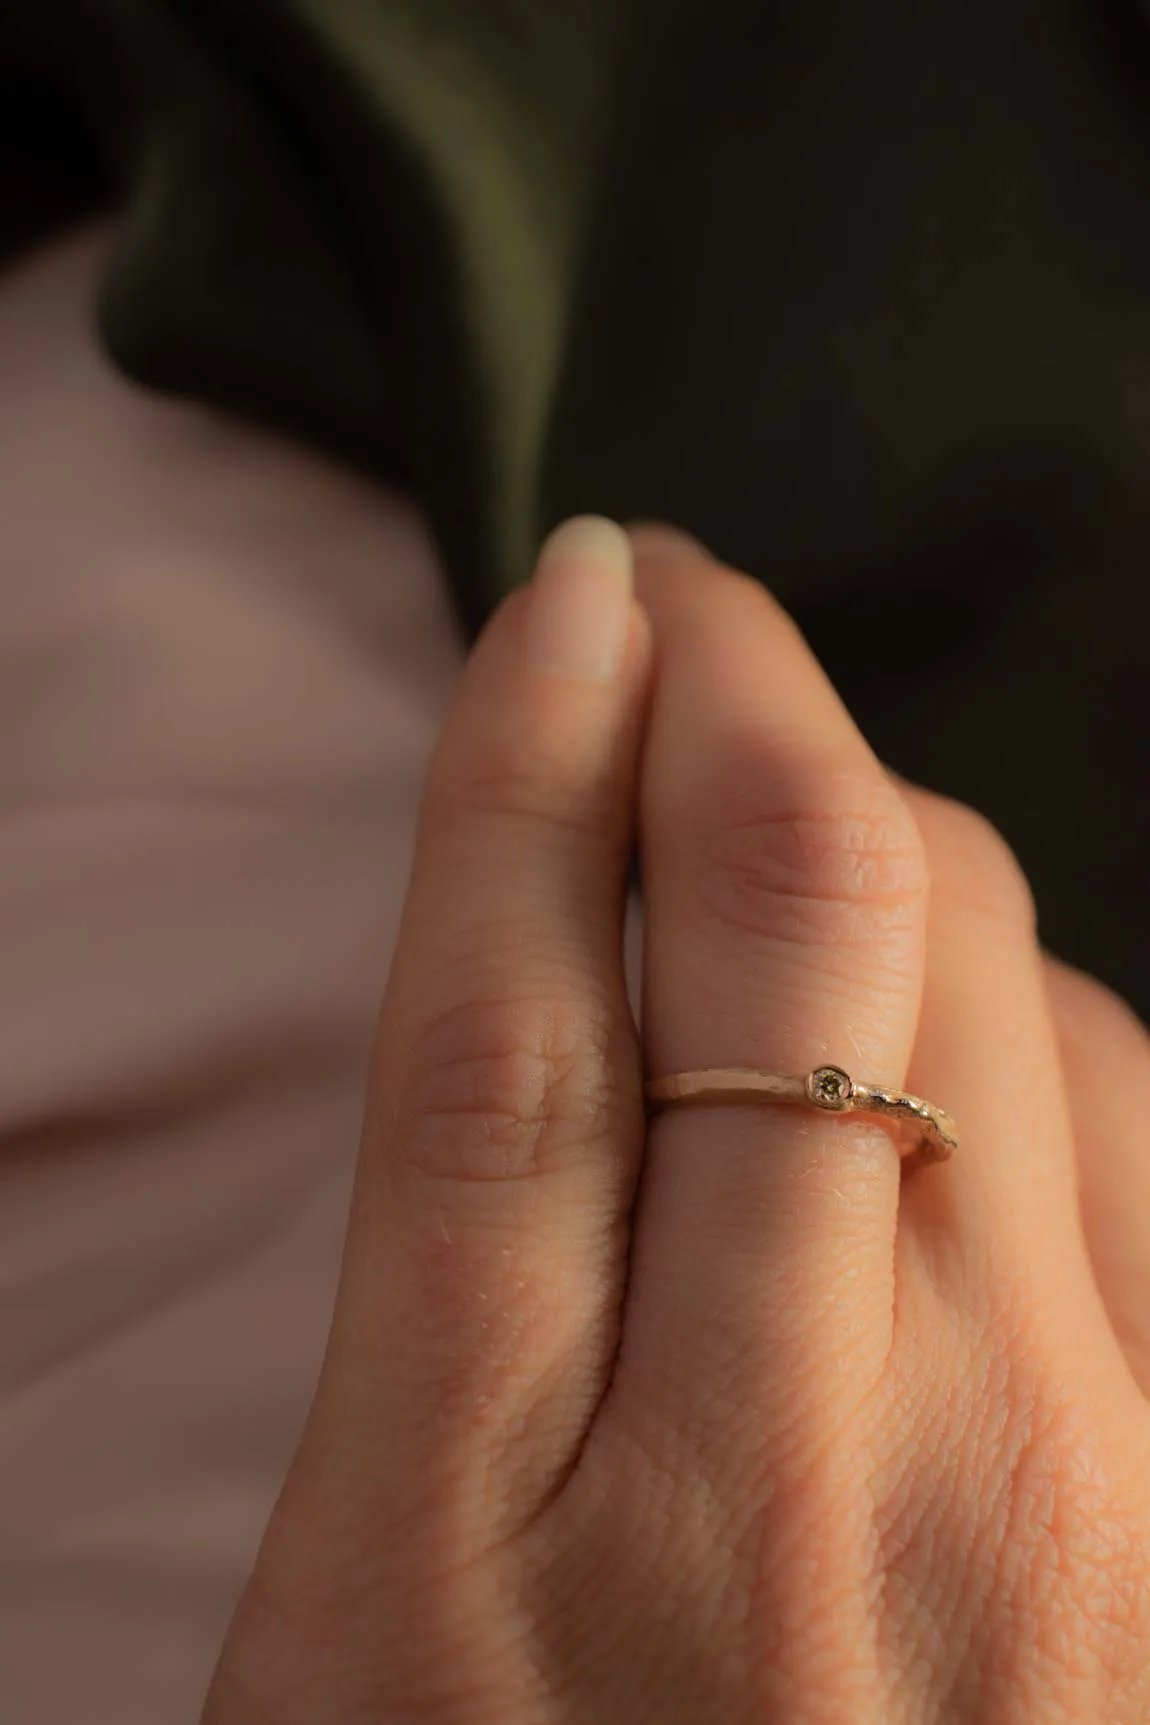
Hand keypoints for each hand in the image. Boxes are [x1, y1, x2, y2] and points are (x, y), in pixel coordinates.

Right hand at [201, 518, 1149, 1722]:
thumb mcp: (368, 1610)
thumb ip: (463, 1285)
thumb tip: (563, 957)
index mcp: (472, 1559)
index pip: (505, 1027)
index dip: (528, 759)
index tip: (569, 597)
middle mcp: (792, 1511)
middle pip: (783, 945)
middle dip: (733, 699)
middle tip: (688, 608)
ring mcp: (1061, 1530)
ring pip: (993, 997)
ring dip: (878, 828)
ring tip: (783, 793)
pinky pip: (1142, 1134)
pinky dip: (1040, 1004)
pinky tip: (961, 1007)